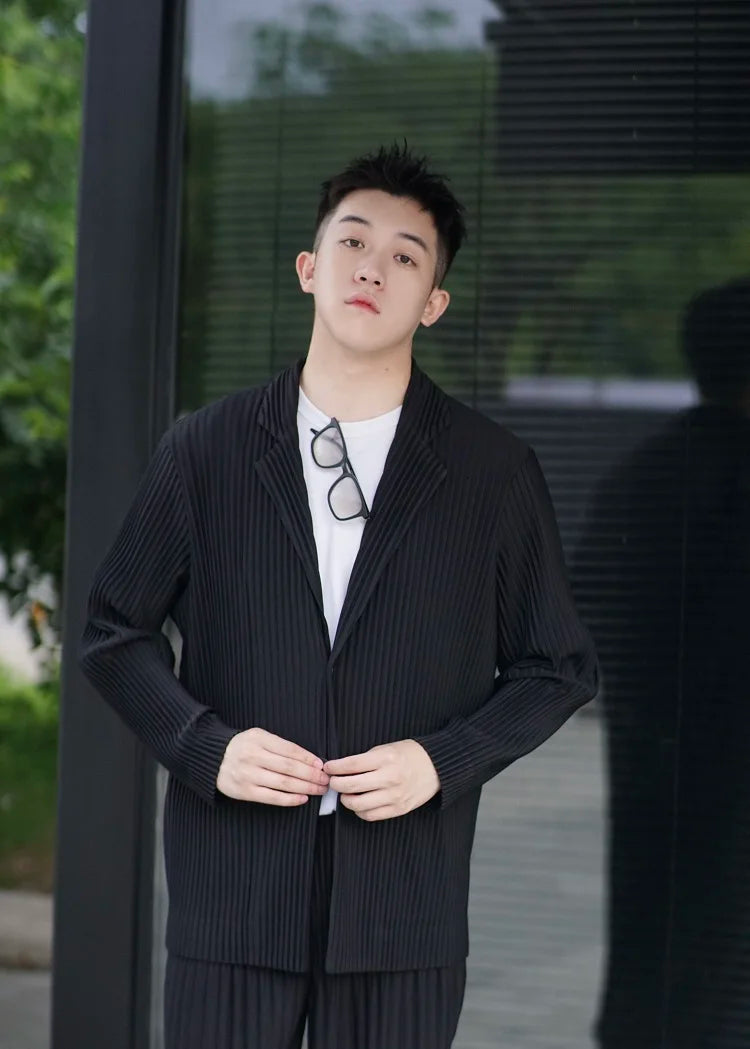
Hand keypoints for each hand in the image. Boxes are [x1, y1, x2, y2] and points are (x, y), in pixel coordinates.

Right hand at [217, 728, 328, 805]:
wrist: (213, 759)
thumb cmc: (242, 748)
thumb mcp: (259, 737)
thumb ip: (280, 746)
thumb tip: (310, 760)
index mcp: (259, 739)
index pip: (290, 749)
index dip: (308, 758)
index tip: (321, 765)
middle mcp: (253, 756)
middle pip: (289, 767)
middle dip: (311, 775)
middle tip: (326, 780)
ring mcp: (248, 775)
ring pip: (283, 783)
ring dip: (305, 788)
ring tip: (319, 789)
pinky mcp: (245, 791)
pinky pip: (271, 797)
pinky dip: (289, 799)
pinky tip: (302, 798)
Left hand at [324, 739, 439, 821]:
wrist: (436, 767)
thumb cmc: (409, 755)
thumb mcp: (386, 748)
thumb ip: (365, 759)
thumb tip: (340, 769)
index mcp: (385, 758)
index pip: (350, 765)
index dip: (334, 768)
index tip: (328, 768)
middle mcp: (389, 778)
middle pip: (350, 786)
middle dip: (336, 784)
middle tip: (333, 782)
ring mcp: (394, 796)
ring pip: (358, 804)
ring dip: (346, 799)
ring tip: (346, 793)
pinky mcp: (398, 809)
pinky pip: (371, 816)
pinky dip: (360, 811)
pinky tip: (359, 803)